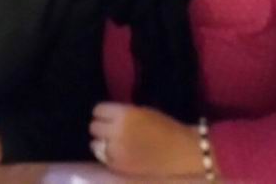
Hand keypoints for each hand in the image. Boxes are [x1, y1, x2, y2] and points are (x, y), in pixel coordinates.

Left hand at [88, 102, 202, 176]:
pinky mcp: (119, 166)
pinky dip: (107, 156)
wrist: (182, 151)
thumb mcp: (144, 111)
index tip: (108, 116)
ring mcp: (116, 151)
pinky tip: (118, 154)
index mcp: (124, 114)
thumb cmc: (166, 127)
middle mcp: (117, 131)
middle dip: (101, 128)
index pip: (98, 110)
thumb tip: (107, 117)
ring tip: (113, 143)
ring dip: (102, 143)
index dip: (103, 113)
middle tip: (110, 130)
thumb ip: (124, 114)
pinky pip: (103, 159)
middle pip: (94, 127)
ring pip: (94, 144)